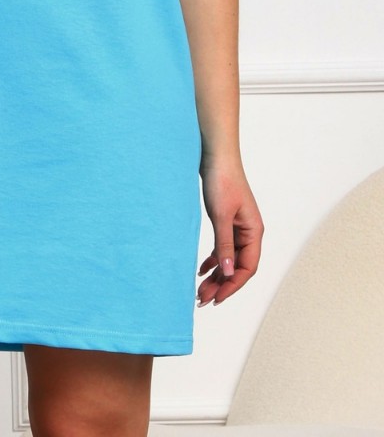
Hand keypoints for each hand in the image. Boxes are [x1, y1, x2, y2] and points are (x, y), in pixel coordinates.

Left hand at [197, 154, 263, 307]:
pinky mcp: (227, 221)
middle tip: (202, 298)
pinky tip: (201, 269)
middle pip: (238, 266)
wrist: (215, 155)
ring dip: (216, 275)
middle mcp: (249, 232)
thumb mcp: (221, 215)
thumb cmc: (222, 180)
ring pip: (229, 259)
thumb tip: (226, 272)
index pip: (247, 267)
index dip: (232, 285)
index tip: (216, 297)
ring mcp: (238, 227)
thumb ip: (224, 244)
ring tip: (200, 289)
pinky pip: (223, 248)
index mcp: (254, 231)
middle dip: (222, 284)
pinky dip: (213, 260)